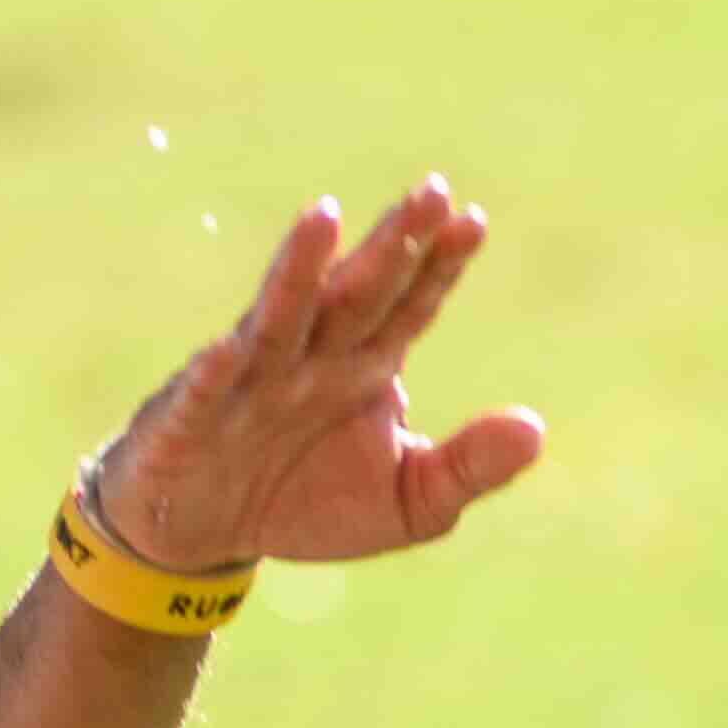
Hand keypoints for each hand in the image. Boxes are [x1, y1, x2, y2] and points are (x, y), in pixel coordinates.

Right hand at [92, 180, 543, 578]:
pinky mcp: (190, 422)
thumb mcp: (409, 503)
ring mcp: (248, 383)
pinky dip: (216, 375)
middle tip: (430, 192)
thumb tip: (537, 431)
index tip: (474, 221)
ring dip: (299, 272)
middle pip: (357, 295)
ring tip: (323, 216)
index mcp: (364, 367)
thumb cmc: (307, 504)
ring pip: (279, 320)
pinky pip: (207, 395)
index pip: (410, 306)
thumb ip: (468, 466)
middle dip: (392, 247)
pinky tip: (227, 350)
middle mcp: (309, 359)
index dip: (439, 265)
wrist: (204, 535)